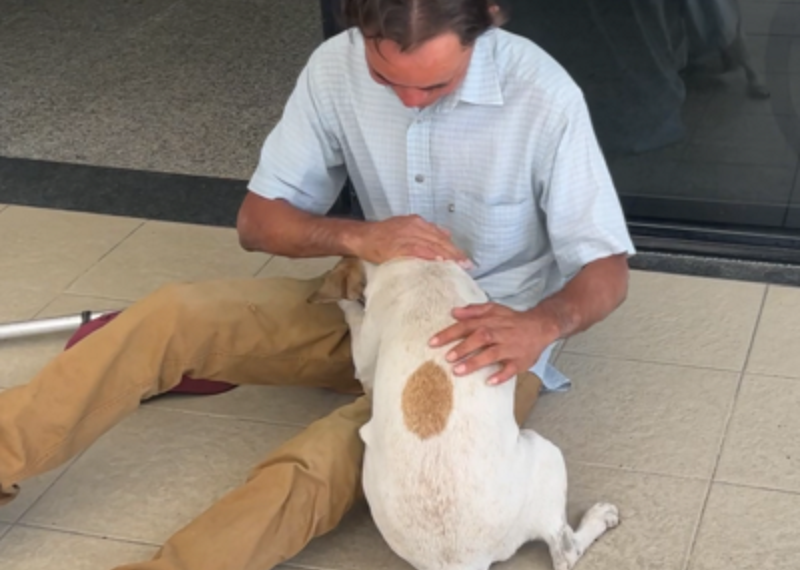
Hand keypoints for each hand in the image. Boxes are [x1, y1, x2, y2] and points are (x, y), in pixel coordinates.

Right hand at [349, 215, 472, 267]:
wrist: (362, 236)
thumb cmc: (381, 235)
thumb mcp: (405, 227)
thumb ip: (424, 232)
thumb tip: (444, 234)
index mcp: (418, 223)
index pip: (440, 235)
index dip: (453, 247)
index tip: (464, 258)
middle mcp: (415, 226)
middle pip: (440, 240)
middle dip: (455, 253)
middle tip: (467, 264)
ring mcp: (408, 235)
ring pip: (432, 244)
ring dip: (447, 256)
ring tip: (458, 265)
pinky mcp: (399, 245)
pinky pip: (418, 250)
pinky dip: (430, 256)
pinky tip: (439, 262)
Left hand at [429, 303, 554, 384]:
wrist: (541, 326)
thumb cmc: (512, 320)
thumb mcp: (494, 309)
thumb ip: (473, 311)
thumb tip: (454, 311)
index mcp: (491, 321)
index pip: (467, 325)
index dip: (449, 333)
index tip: (432, 342)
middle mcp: (500, 333)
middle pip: (480, 338)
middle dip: (462, 347)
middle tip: (446, 357)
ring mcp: (511, 347)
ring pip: (493, 353)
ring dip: (475, 362)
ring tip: (458, 371)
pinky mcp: (521, 360)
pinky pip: (511, 368)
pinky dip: (501, 375)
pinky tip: (489, 381)